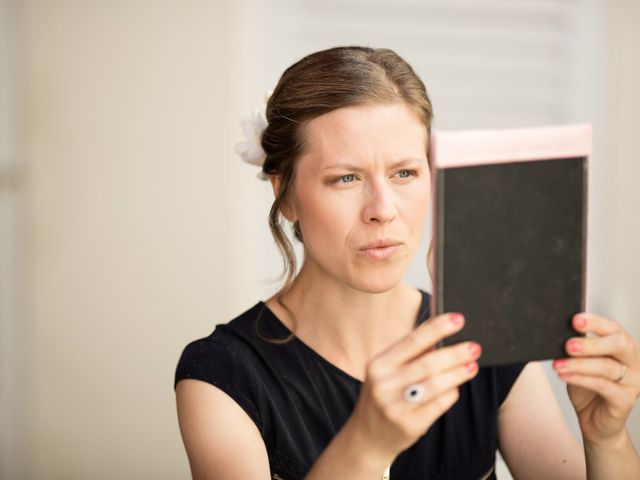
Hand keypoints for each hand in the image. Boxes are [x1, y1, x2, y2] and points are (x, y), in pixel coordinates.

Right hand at [348, 312, 480, 460]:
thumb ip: (409, 353)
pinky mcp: (409, 425)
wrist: (367, 436)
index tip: (458, 319)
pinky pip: (439, 405)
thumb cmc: (383, 395)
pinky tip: (456, 386)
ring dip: (459, 373)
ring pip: (436, 385)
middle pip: (428, 364)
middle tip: (475, 347)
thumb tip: (440, 330)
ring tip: (472, 366)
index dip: (438, 328)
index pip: (412, 341)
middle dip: (455, 354)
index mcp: (378, 364)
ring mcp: (395, 407)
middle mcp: (383, 384)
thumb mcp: (386, 371)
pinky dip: (451, 393)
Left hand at [553, 313, 639, 444]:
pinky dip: (580, 379)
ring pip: (607, 366)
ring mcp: (632, 382)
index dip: (595, 322)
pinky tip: (564, 375)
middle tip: (568, 345)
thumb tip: (560, 334)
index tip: (575, 320)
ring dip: (579, 364)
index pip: (612, 328)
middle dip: (591, 343)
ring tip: (558, 364)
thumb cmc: (587, 387)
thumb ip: (577, 349)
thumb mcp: (580, 363)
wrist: (593, 420)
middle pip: (618, 344)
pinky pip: (602, 386)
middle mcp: (633, 362)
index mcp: (623, 347)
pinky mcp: (625, 400)